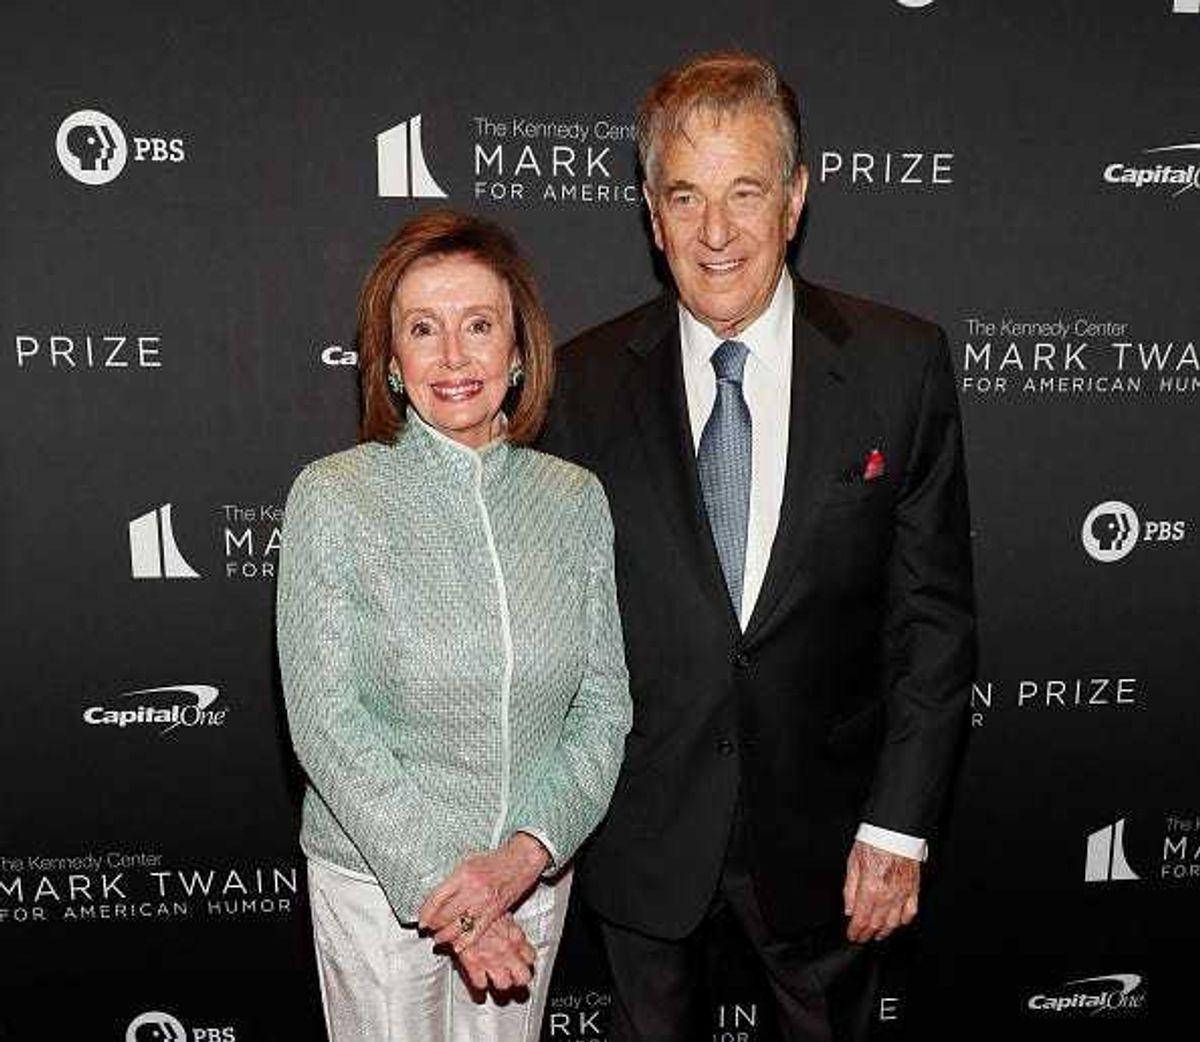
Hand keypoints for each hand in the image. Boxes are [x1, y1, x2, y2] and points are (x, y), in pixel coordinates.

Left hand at [418, 833, 549, 950]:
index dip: (425, 912)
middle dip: (433, 926)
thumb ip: (453, 880)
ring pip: (458, 926)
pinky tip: (456, 945)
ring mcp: (484, 902)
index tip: (421, 920)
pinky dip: (464, 942)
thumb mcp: (469, 862)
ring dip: (445, 935)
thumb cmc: (494, 860)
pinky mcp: (495, 912)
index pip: (437, 898)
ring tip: (439, 938)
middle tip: (428, 930)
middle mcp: (472, 889)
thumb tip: (437, 897)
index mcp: (463, 874)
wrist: (520, 861)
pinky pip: (475, 932)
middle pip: (445, 915)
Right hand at [454, 913, 536, 992]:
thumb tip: (510, 926)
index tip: (523, 959)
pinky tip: (480, 977)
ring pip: (504, 984)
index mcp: (516, 937)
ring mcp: (491, 960)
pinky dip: (480, 983)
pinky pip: (480, 984)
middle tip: (514, 974)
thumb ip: (510, 926)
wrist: (463, 911)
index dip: (527, 960)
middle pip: (523, 977)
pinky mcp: (473, 966)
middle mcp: (507, 951)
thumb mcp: (502, 913)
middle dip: (519, 978)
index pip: (531, 957)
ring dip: (501, 981)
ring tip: (497, 977)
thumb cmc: (481, 908)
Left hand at [842, 840, 920, 942]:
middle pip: (877, 923)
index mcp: (870, 888)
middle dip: (867, 934)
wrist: (895, 831)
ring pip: (894, 922)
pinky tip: (898, 924)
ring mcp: (903, 894)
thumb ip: (850, 889)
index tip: (852, 935)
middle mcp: (888, 895)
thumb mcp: (853, 863)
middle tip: (861, 938)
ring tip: (877, 935)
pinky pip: (910, 912)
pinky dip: (904, 922)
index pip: (861, 918)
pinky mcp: (913, 890)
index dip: (856, 931)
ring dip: (884, 931)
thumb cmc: (873, 842)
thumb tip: (849, 909)